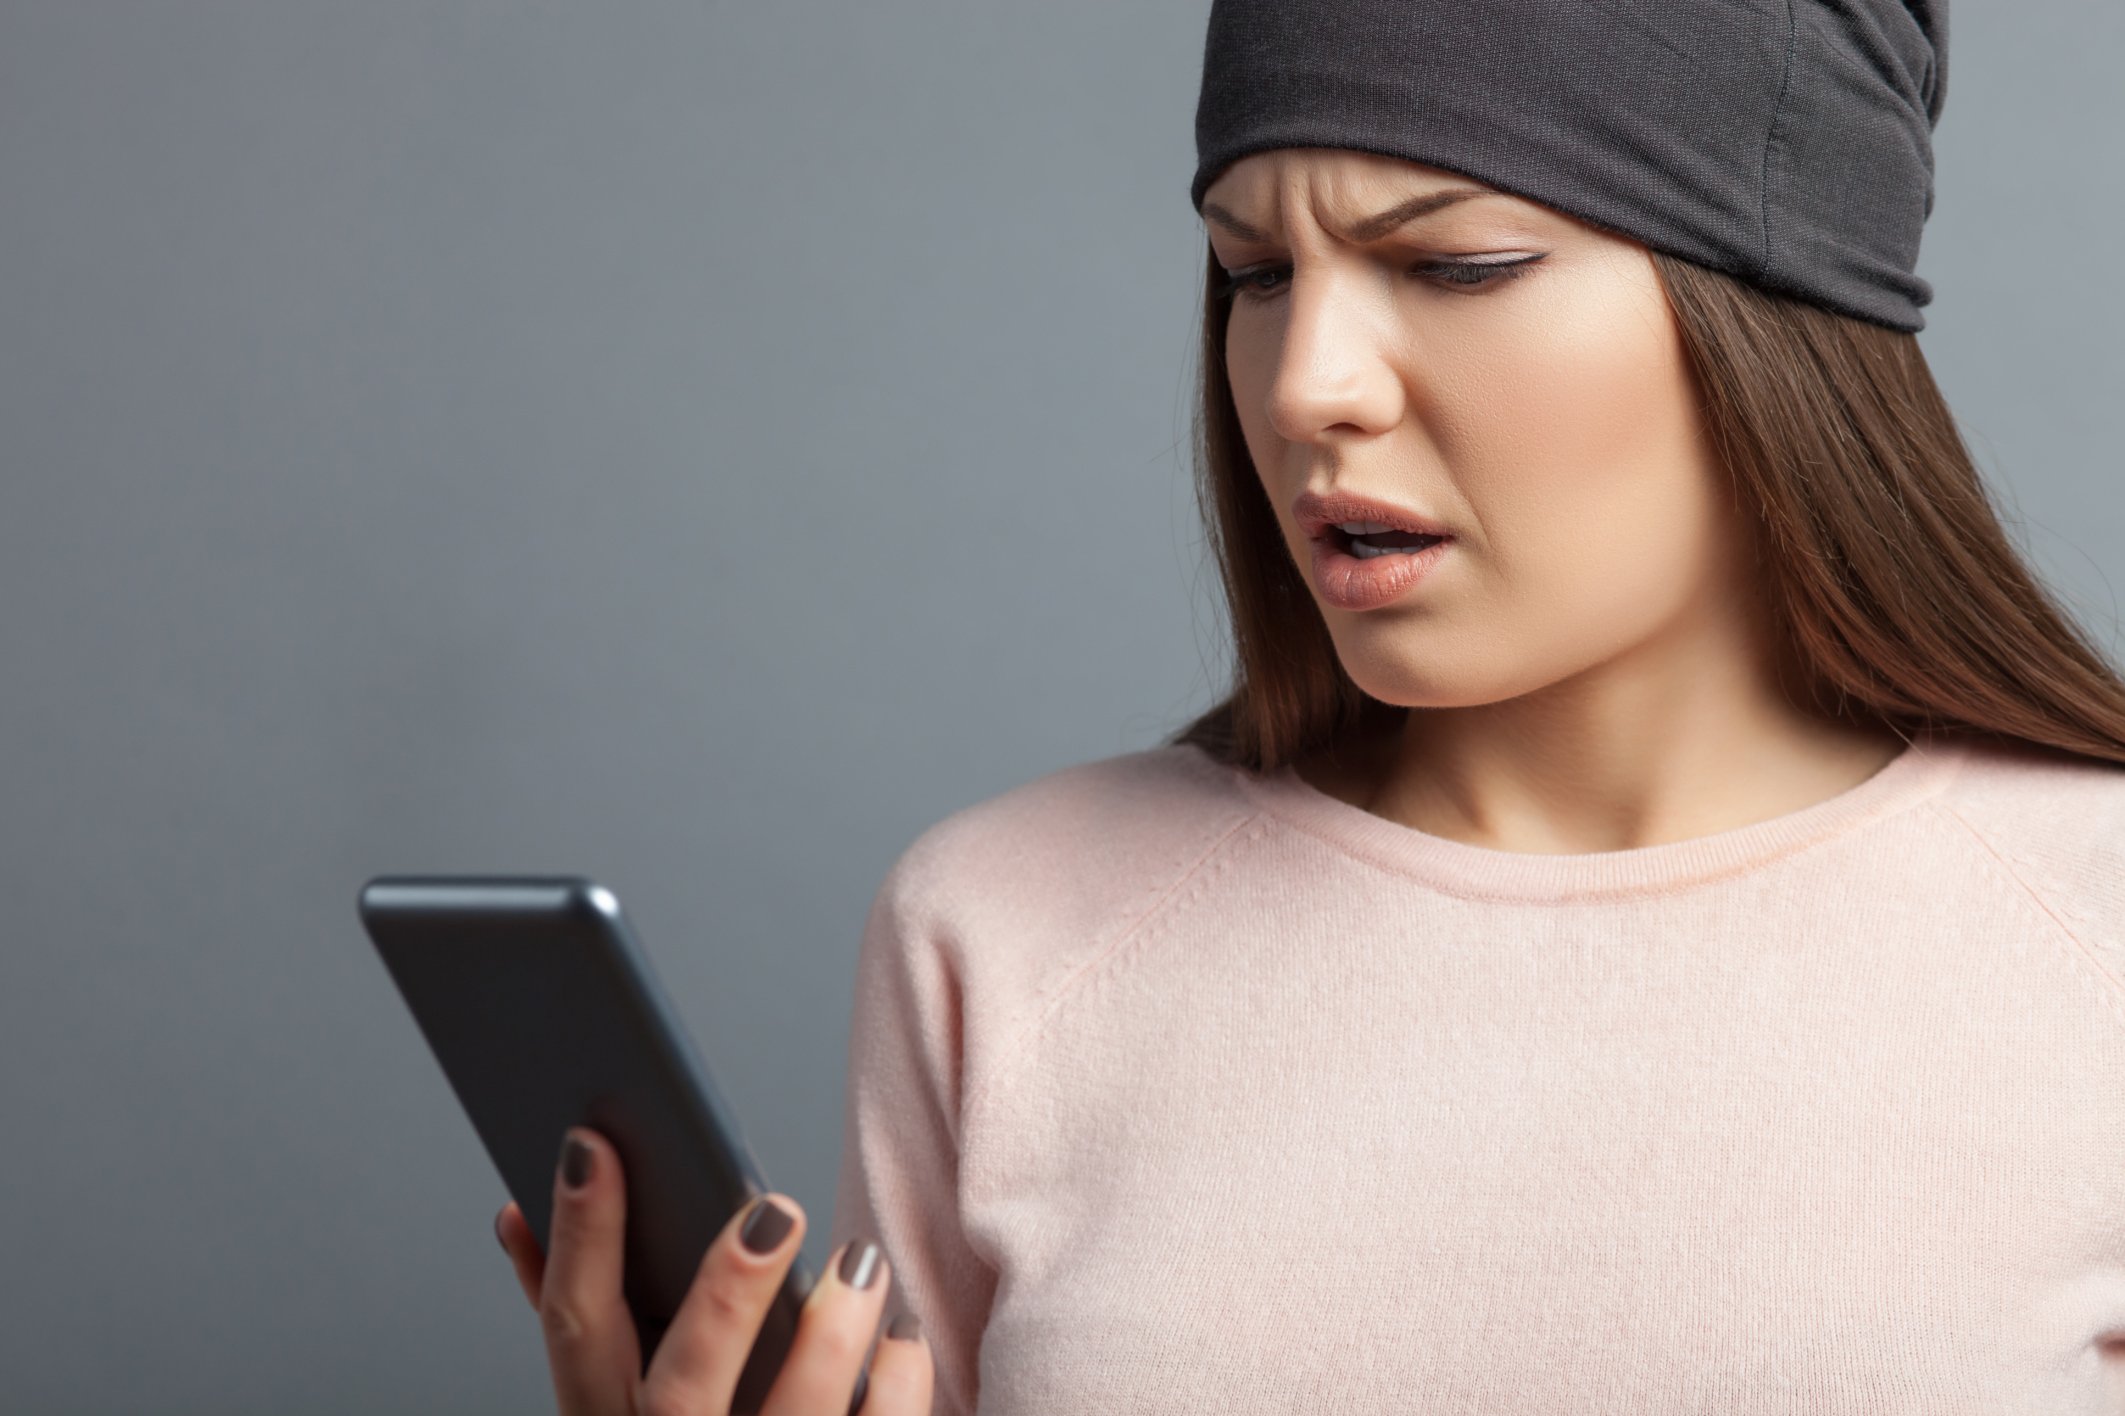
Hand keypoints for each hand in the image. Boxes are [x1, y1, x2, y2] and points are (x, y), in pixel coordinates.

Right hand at [493, 1126, 933, 1414]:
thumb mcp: (608, 1395)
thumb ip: (581, 1317)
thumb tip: (517, 1214)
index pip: (574, 1329)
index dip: (577, 1238)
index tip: (594, 1146)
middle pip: (683, 1387)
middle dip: (726, 1297)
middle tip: (776, 1211)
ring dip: (833, 1334)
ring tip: (862, 1262)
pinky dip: (897, 1384)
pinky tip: (901, 1334)